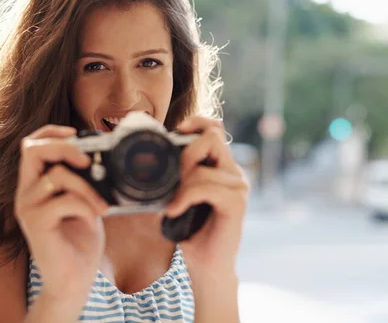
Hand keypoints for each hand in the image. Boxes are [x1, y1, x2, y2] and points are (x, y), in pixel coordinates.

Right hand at [14, 125, 108, 308]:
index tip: (76, 132)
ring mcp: (28, 208)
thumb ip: (87, 180)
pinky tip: (93, 219)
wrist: (74, 277)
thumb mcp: (86, 200)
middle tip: (89, 161)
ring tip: (102, 205)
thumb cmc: (81, 238)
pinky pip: (64, 200)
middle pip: (32, 150)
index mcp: (36, 183)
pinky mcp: (36, 224)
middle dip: (65, 147)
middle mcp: (26, 192)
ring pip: (56, 175)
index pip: (31, 144)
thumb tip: (106, 157)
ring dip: (87, 186)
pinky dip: (85, 205)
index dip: (51, 132)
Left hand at [166, 116, 249, 277]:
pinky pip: (205, 187)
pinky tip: (174, 211)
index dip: (198, 122)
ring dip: (180, 185)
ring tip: (170, 204)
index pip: (216, 129)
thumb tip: (149, 160)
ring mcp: (238, 187)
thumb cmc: (191, 232)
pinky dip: (185, 197)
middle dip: (185, 154)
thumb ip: (176, 176)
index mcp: (222, 168)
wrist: (208, 266)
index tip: (177, 130)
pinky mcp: (236, 203)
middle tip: (169, 178)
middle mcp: (234, 173)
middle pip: (212, 138)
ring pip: (203, 168)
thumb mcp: (180, 197)